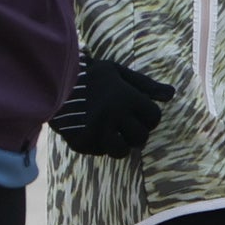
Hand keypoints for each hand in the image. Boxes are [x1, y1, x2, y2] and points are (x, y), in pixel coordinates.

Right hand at [52, 53, 171, 156]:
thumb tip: (172, 94)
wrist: (52, 80)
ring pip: (121, 151)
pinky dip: (99, 144)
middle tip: (126, 125)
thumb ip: (145, 84)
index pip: (154, 117)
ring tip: (113, 134)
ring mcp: (98, 130)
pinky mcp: (82, 141)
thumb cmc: (90, 75)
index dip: (149, 116)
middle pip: (141, 137)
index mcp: (127, 97)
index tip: (138, 112)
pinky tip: (93, 131)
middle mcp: (115, 115)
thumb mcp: (118, 72)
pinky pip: (99, 151)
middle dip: (137, 133)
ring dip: (120, 144)